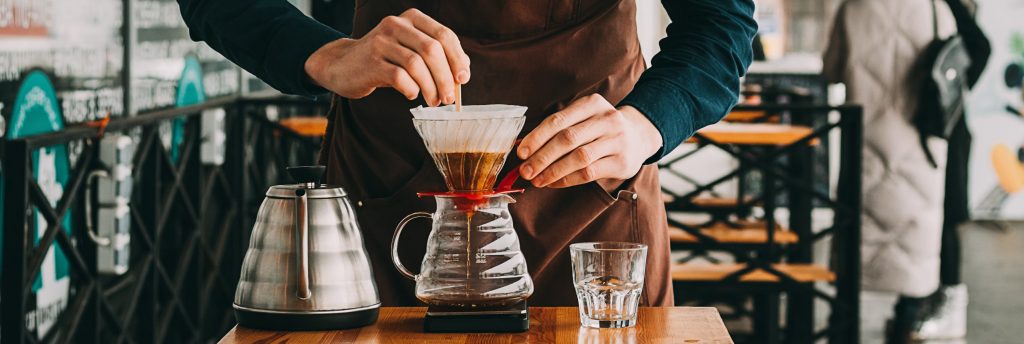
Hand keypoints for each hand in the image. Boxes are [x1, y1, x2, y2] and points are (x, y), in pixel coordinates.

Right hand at [303, 8, 469, 105]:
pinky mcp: (371, 62)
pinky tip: (413, 95)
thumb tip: (463, 71)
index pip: (444, 35)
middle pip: (432, 50)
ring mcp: (382, 42)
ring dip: (431, 88)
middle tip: (449, 98)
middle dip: (446, 77)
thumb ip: (435, 55)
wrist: (342, 64)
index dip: (458, 59)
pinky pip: (400, 78)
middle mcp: (396, 25)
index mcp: (411, 18)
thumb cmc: (384, 60)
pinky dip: (412, 90)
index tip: (463, 79)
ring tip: (434, 102)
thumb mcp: (409, 50)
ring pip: (417, 65)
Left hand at [517, 94, 663, 187]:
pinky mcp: (622, 162)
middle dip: (542, 157)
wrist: (639, 136)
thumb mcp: (583, 119)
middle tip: (525, 171)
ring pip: (579, 157)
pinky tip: (554, 183)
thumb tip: (523, 147)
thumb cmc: (600, 128)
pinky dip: (568, 179)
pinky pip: (589, 173)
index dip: (537, 137)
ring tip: (537, 180)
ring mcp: (617, 140)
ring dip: (553, 171)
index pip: (559, 120)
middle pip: (567, 139)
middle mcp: (607, 119)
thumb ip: (556, 129)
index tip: (521, 152)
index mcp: (592, 103)